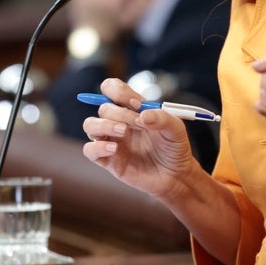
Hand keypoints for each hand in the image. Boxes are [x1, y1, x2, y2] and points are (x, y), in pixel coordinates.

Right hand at [81, 77, 200, 199]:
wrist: (176, 175)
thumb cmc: (174, 148)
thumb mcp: (176, 129)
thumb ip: (163, 117)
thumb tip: (143, 115)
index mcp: (131, 109)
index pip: (111, 89)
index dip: (119, 92)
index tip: (137, 103)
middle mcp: (118, 122)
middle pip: (104, 107)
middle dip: (121, 113)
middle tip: (139, 124)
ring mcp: (111, 140)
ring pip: (89, 125)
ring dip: (104, 125)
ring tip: (123, 132)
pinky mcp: (108, 160)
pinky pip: (89, 150)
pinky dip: (98, 147)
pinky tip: (114, 149)